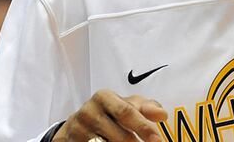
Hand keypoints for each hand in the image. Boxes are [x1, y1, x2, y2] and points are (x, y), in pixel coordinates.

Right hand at [52, 90, 167, 141]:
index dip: (143, 127)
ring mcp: (77, 129)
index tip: (157, 140)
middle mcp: (88, 111)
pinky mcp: (71, 141)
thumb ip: (146, 107)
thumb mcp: (126, 104)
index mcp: (103, 97)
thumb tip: (163, 115)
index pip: (127, 112)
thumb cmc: (110, 112)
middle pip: (118, 134)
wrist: (78, 123)